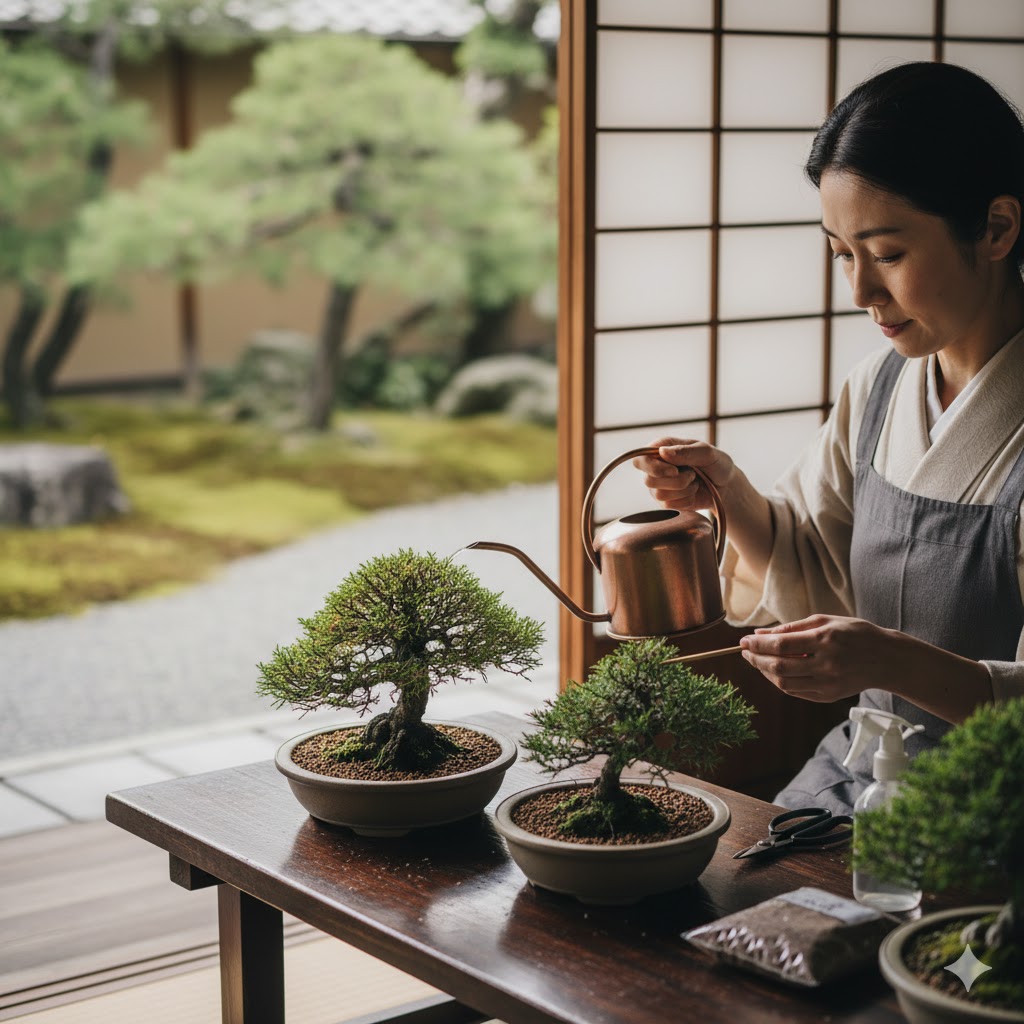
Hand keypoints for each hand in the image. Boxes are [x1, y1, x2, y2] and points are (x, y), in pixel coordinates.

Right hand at [632, 437, 735, 512]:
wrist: (726, 486)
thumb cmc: (716, 464)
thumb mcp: (707, 453)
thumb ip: (685, 451)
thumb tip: (662, 452)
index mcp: (662, 449)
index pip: (640, 459)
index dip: (653, 467)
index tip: (675, 470)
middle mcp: (656, 467)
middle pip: (648, 480)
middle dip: (676, 481)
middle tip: (692, 475)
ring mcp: (659, 486)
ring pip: (659, 495)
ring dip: (683, 490)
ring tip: (694, 482)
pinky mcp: (666, 502)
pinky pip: (670, 506)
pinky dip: (687, 500)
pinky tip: (693, 492)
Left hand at [739, 614, 896, 702]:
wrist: (886, 659)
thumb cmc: (854, 634)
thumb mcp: (825, 621)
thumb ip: (791, 628)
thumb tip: (760, 634)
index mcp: (825, 640)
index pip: (781, 645)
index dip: (757, 645)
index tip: (743, 641)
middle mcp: (826, 664)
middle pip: (779, 666)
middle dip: (756, 659)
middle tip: (744, 652)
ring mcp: (828, 684)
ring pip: (784, 683)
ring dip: (765, 672)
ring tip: (757, 661)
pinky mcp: (829, 697)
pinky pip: (795, 692)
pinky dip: (779, 682)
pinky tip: (774, 671)